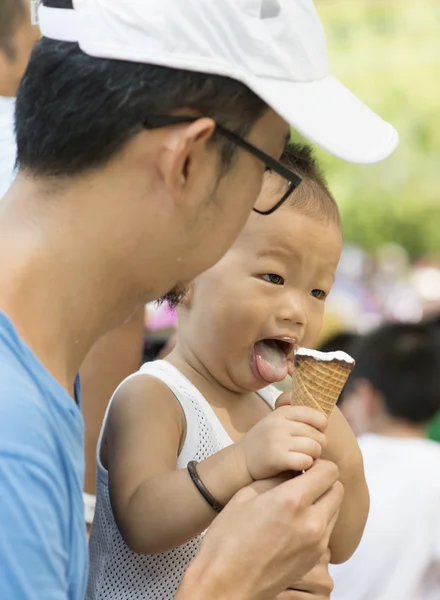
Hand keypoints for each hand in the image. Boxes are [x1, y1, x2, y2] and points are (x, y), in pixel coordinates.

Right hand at [176, 459, 343, 599]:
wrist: (225, 583)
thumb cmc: (228, 538)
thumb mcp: (246, 495)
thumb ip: (276, 478)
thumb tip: (293, 469)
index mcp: (293, 501)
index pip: (329, 470)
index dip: (317, 464)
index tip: (303, 467)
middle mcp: (312, 522)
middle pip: (337, 489)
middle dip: (324, 481)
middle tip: (303, 482)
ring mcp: (317, 544)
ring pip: (335, 510)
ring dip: (323, 501)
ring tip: (298, 504)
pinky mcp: (315, 560)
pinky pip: (327, 531)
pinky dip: (318, 521)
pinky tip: (295, 523)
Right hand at [235, 399, 327, 479]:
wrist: (241, 459)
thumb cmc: (265, 440)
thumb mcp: (276, 419)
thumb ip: (294, 412)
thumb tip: (320, 405)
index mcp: (282, 412)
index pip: (314, 414)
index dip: (322, 425)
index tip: (318, 432)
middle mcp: (279, 423)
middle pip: (316, 434)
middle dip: (319, 444)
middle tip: (312, 449)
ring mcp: (278, 440)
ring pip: (314, 447)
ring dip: (314, 455)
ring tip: (307, 457)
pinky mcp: (277, 458)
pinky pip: (305, 460)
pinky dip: (306, 465)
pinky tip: (299, 465)